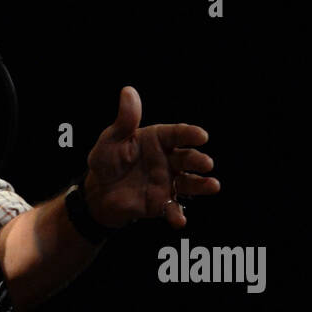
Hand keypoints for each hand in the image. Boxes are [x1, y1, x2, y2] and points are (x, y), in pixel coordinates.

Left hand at [84, 86, 219, 228]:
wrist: (98, 191)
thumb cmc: (106, 160)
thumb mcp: (112, 138)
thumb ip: (125, 119)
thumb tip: (128, 91)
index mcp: (157, 139)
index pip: (177, 134)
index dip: (190, 134)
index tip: (202, 136)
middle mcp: (168, 160)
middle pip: (187, 158)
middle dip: (198, 160)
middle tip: (206, 163)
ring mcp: (168, 182)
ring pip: (189, 183)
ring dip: (201, 185)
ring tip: (213, 186)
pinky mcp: (161, 203)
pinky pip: (173, 208)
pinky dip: (177, 214)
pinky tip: (180, 220)